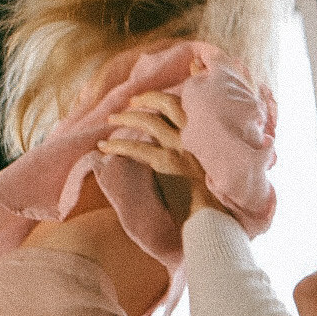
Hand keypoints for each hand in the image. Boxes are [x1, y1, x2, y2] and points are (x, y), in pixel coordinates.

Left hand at [97, 90, 223, 218]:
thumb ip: (192, 152)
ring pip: (148, 120)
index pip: (183, 105)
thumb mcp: (208, 166)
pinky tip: (104, 146)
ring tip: (111, 120)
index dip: (164, 99)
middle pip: (167, 103)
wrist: (213, 217)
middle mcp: (194, 134)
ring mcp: (180, 147)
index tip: (150, 99)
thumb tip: (170, 148)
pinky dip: (117, 145)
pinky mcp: (166, 163)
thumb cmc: (212, 200)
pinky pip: (136, 148)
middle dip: (146, 98)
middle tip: (130, 103)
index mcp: (205, 134)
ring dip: (126, 117)